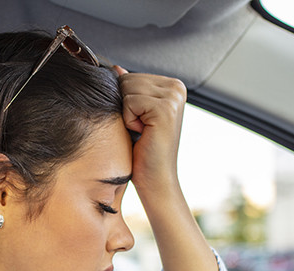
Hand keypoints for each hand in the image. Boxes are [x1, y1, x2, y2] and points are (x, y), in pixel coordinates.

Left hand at [114, 66, 185, 198]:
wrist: (155, 178)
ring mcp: (173, 96)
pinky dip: (128, 120)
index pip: (130, 77)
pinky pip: (129, 102)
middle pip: (127, 80)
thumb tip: (116, 69)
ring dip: (126, 114)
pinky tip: (143, 133)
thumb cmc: (143, 150)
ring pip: (126, 89)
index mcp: (172, 85)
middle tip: (141, 128)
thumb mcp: (134, 114)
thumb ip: (129, 89)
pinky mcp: (166, 108)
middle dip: (125, 107)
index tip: (141, 122)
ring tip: (142, 130)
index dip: (126, 102)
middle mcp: (176, 87)